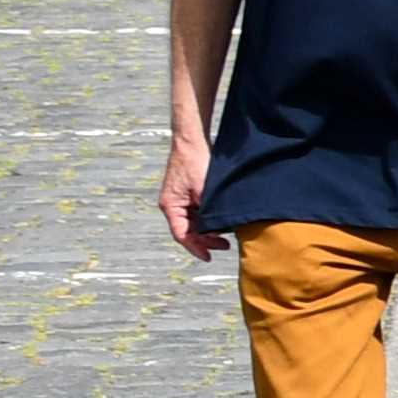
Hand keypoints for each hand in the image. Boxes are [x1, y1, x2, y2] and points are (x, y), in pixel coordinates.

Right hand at [159, 140, 221, 263]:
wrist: (192, 141)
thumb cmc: (195, 161)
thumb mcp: (204, 189)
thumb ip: (208, 210)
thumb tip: (216, 228)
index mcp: (171, 206)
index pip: (182, 235)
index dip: (195, 247)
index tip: (209, 256)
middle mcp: (173, 205)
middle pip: (188, 230)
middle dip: (205, 240)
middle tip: (224, 246)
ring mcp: (180, 199)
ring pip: (193, 222)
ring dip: (207, 230)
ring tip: (226, 236)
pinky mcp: (188, 193)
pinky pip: (197, 213)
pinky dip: (208, 219)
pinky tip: (221, 222)